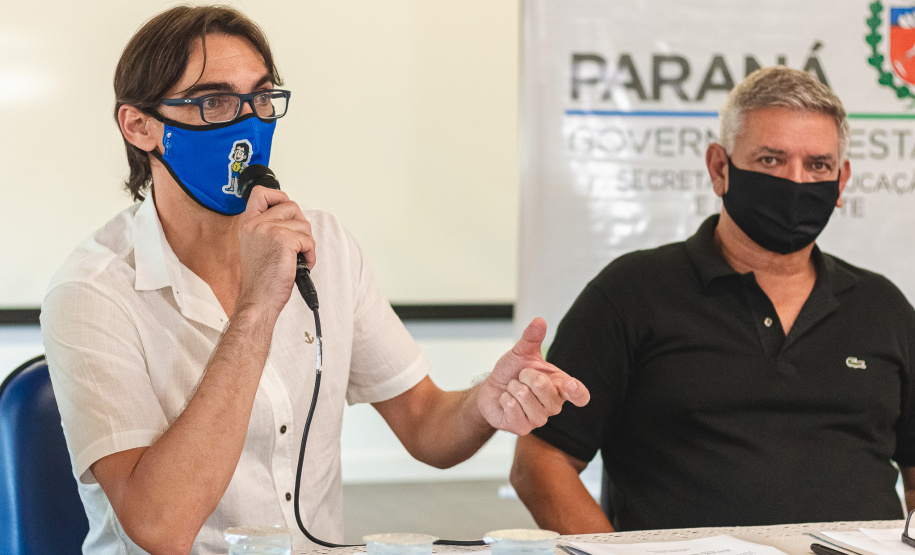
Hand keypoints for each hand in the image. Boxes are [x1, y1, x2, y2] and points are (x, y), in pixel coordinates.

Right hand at [236, 186, 315, 318]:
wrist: (259, 299)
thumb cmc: (261, 279)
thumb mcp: (257, 246)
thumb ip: (268, 228)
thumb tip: (292, 217)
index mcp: (248, 224)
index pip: (261, 193)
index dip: (279, 197)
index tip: (287, 213)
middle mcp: (256, 223)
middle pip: (291, 206)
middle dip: (300, 225)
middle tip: (297, 244)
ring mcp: (268, 230)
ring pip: (303, 224)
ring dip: (307, 242)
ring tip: (297, 258)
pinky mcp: (283, 240)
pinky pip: (308, 240)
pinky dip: (310, 254)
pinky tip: (301, 264)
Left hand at [477, 318, 589, 434]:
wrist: (491, 389)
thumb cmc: (512, 372)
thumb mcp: (521, 353)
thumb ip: (532, 338)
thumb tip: (539, 320)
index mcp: (560, 387)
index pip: (579, 395)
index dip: (577, 392)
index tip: (569, 385)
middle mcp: (553, 405)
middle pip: (546, 389)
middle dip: (526, 376)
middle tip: (521, 377)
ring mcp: (539, 419)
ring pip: (526, 398)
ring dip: (513, 388)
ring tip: (513, 389)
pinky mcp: (522, 428)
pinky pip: (513, 409)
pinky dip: (505, 399)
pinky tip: (506, 400)